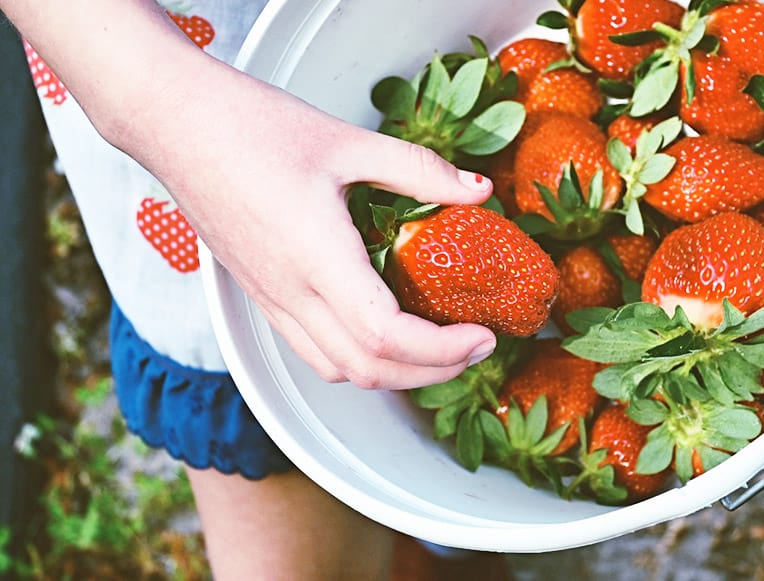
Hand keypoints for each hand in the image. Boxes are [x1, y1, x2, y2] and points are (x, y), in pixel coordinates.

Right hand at [5, 0, 498, 388]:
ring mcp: (270, 301)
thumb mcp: (347, 142)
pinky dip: (358, 361)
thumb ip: (419, 170)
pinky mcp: (260, 298)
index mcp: (315, 256)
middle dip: (432, 373)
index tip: (481, 336)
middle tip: (476, 348)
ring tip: (439, 349)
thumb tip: (479, 189)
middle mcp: (290, 293)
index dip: (441, 350)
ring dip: (395, 374)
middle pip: (368, 370)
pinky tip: (385, 335)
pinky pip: (312, 353)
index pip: (385, 336)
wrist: (175, 125)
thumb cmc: (253, 127)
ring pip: (338, 371)